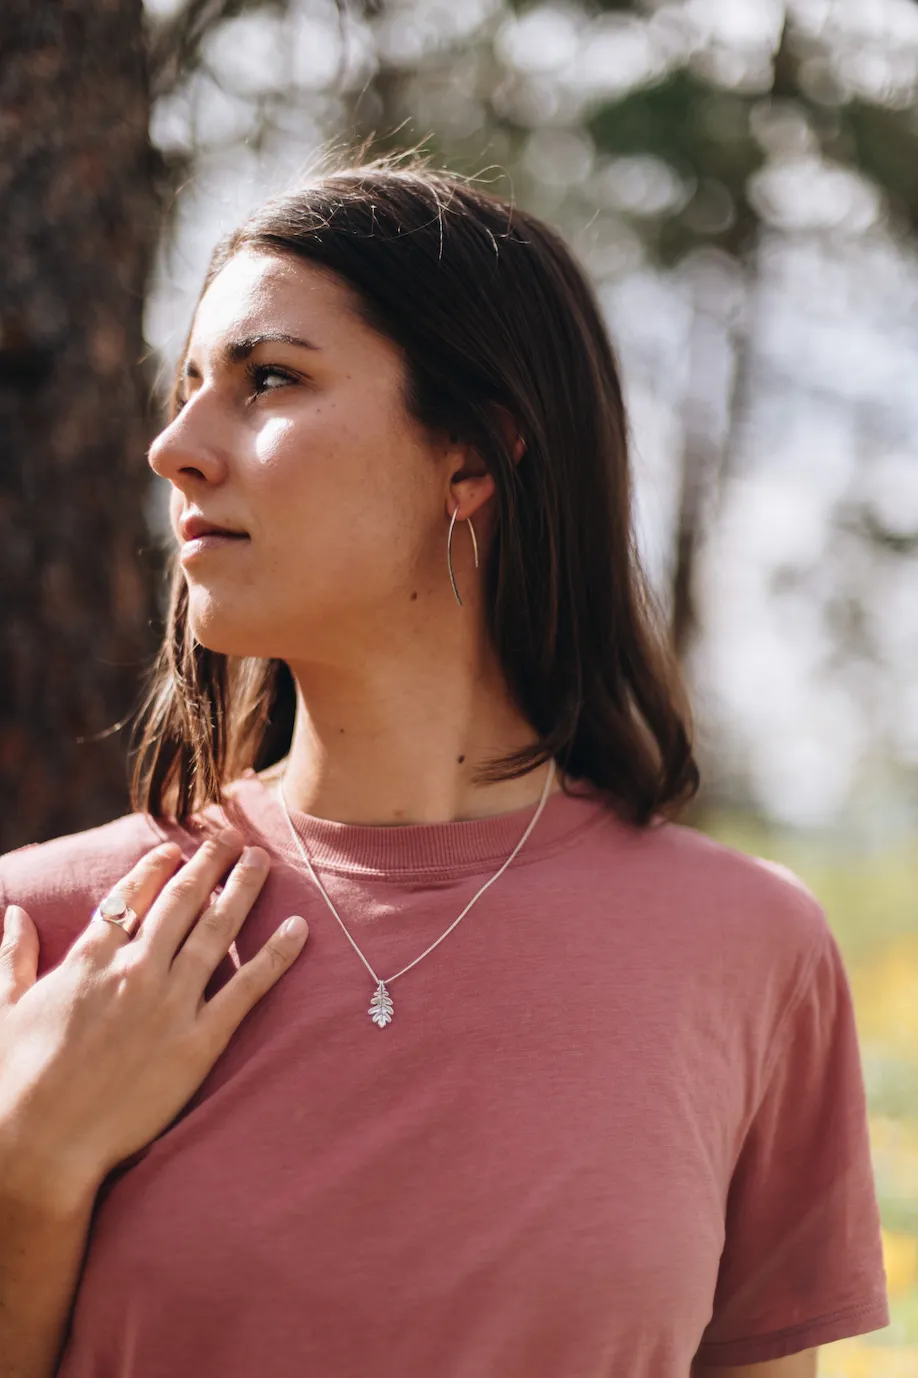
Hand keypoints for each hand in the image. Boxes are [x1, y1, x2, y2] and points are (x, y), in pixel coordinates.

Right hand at [0, 829, 307, 1212]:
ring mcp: (170, 1004)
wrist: (40, 1145)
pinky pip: (247, 989)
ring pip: (217, 930)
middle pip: (182, 901)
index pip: (131, 896)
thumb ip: (14, 958)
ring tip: (263, 860)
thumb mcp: (5, 1010)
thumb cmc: (14, 1082)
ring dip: (244, 889)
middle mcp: (136, 970)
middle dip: (209, 863)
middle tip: (231, 838)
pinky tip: (299, 927)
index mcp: (90, 959)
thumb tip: (14, 914)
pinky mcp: (198, 1042)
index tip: (176, 849)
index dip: (157, 867)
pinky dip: (276, 955)